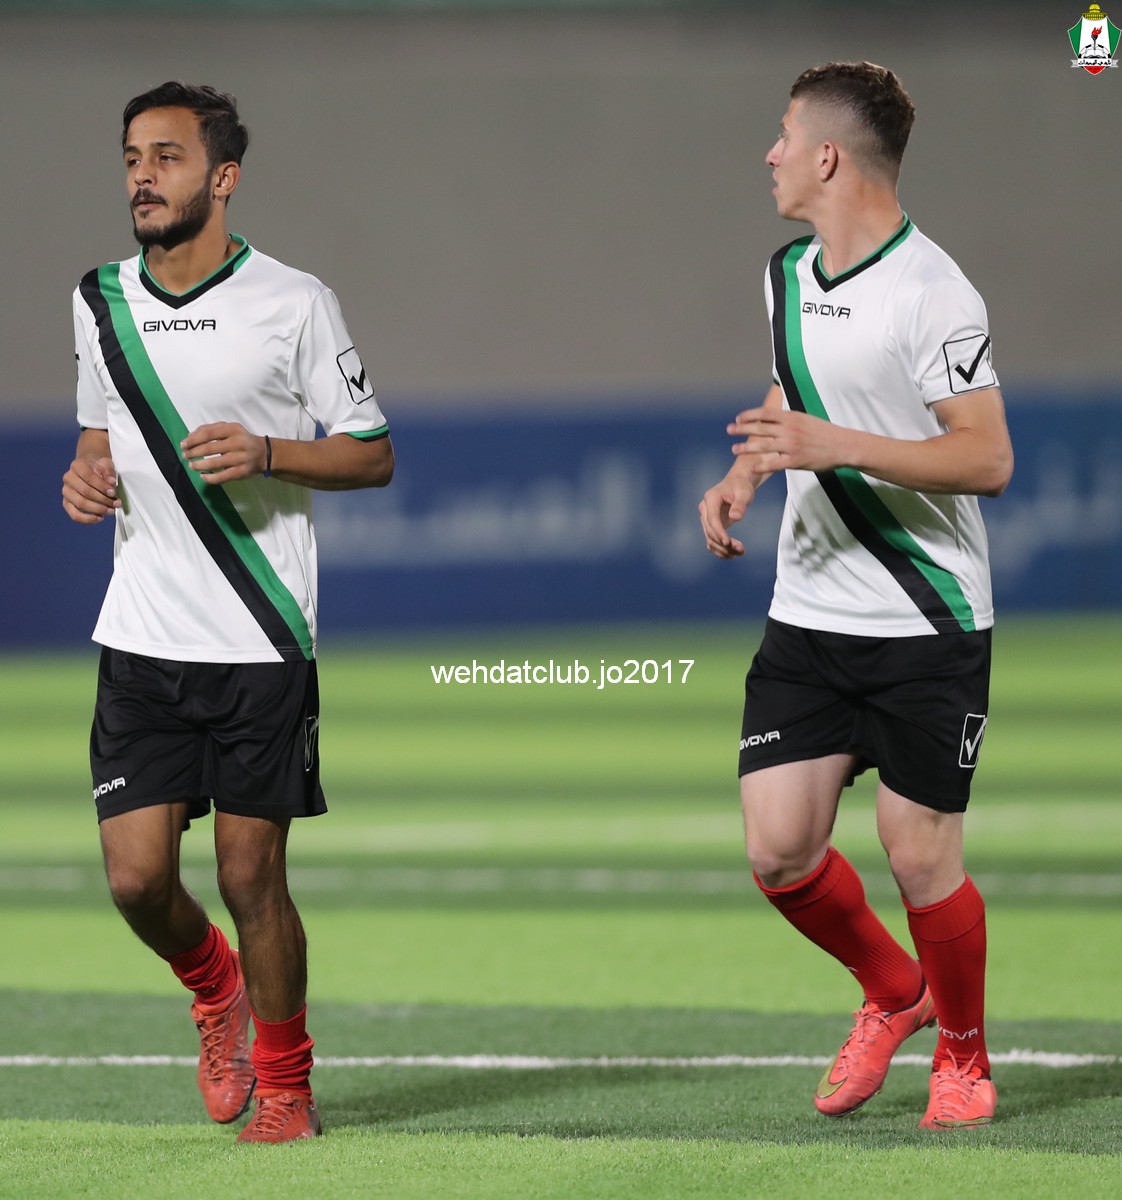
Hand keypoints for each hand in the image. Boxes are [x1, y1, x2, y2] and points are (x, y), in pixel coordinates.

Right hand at [62, 456, 120, 523]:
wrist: (91, 468)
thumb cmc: (99, 467)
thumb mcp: (106, 464)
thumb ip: (109, 472)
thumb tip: (111, 482)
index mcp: (77, 466)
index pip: (89, 477)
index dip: (102, 486)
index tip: (113, 493)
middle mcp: (68, 478)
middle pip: (85, 492)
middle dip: (103, 500)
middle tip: (116, 504)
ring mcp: (66, 491)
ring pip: (80, 504)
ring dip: (98, 509)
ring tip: (111, 510)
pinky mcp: (67, 503)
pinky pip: (74, 514)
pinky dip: (87, 519)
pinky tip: (100, 518)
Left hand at [181, 422, 267, 484]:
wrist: (263, 453)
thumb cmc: (241, 440)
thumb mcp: (229, 429)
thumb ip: (210, 429)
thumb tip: (190, 437)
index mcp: (233, 429)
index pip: (207, 433)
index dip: (192, 439)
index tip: (183, 444)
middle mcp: (238, 442)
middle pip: (208, 448)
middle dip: (192, 453)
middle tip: (185, 456)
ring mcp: (241, 458)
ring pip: (214, 463)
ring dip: (198, 465)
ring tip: (192, 465)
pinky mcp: (242, 471)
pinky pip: (222, 477)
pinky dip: (209, 478)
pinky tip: (203, 476)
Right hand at [698, 474, 756, 557]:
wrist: (737, 484)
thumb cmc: (741, 486)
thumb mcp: (745, 493)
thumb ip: (740, 504)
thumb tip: (735, 517)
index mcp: (711, 498)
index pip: (712, 518)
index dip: (718, 532)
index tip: (728, 542)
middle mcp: (705, 508)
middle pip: (710, 531)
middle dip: (723, 543)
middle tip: (741, 550)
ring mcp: (706, 518)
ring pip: (710, 538)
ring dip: (723, 549)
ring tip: (740, 553)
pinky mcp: (711, 525)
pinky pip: (712, 540)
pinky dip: (721, 549)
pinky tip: (733, 554)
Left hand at [728, 407, 851, 473]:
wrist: (843, 445)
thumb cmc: (824, 433)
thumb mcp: (805, 419)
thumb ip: (788, 419)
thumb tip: (772, 418)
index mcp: (791, 417)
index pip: (765, 414)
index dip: (749, 415)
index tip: (738, 418)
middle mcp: (789, 430)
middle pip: (760, 428)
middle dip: (742, 429)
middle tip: (728, 430)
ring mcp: (792, 445)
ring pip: (763, 446)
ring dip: (746, 447)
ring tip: (734, 449)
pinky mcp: (796, 461)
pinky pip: (774, 463)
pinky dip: (761, 465)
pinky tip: (751, 467)